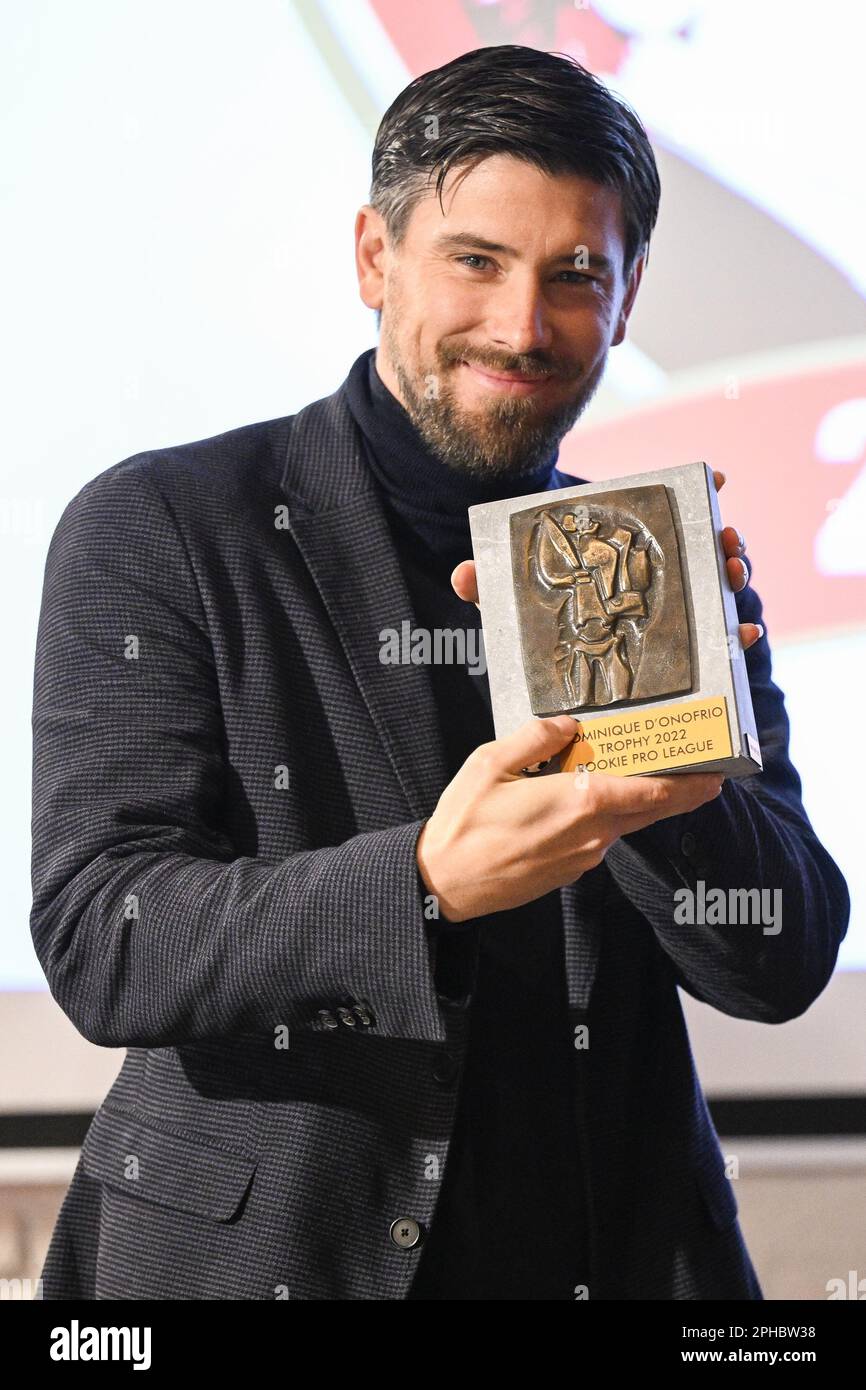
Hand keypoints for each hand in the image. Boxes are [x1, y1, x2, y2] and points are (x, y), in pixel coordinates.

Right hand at [416, 716, 723, 921]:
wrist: (444, 884)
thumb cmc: (464, 824)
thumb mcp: (490, 763)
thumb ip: (536, 738)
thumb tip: (568, 725)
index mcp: (580, 802)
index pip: (654, 792)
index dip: (692, 784)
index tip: (720, 773)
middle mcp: (593, 834)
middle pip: (651, 809)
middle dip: (678, 790)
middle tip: (697, 767)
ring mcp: (584, 857)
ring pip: (623, 822)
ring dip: (632, 799)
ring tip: (627, 769)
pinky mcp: (570, 870)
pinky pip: (598, 836)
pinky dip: (603, 815)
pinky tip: (581, 797)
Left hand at [451, 468, 763, 648]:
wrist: (552, 685)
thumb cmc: (532, 631)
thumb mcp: (510, 605)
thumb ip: (488, 586)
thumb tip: (463, 574)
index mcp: (618, 554)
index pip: (662, 513)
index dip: (694, 490)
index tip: (716, 478)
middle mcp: (653, 577)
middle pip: (700, 547)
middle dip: (720, 539)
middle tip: (724, 540)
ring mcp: (672, 613)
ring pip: (715, 588)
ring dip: (732, 578)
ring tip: (730, 576)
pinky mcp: (683, 655)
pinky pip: (718, 643)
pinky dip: (735, 638)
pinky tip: (742, 636)